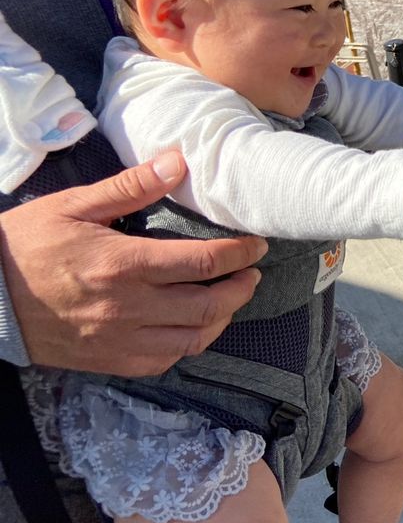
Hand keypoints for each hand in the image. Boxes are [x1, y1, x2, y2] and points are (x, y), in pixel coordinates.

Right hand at [0, 150, 265, 375]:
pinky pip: (165, 361)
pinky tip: (194, 325)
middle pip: (209, 305)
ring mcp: (119, 340)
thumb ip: (131, 186)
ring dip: (223, 318)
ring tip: (231, 297)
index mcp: (123, 264)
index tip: (256, 245)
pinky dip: (190, 344)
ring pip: (194, 338)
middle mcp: (128, 307)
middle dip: (242, 287)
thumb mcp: (74, 205)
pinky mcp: (109, 361)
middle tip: (251, 272)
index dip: (240, 253)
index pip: (204, 262)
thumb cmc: (27, 244)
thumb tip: (178, 161)